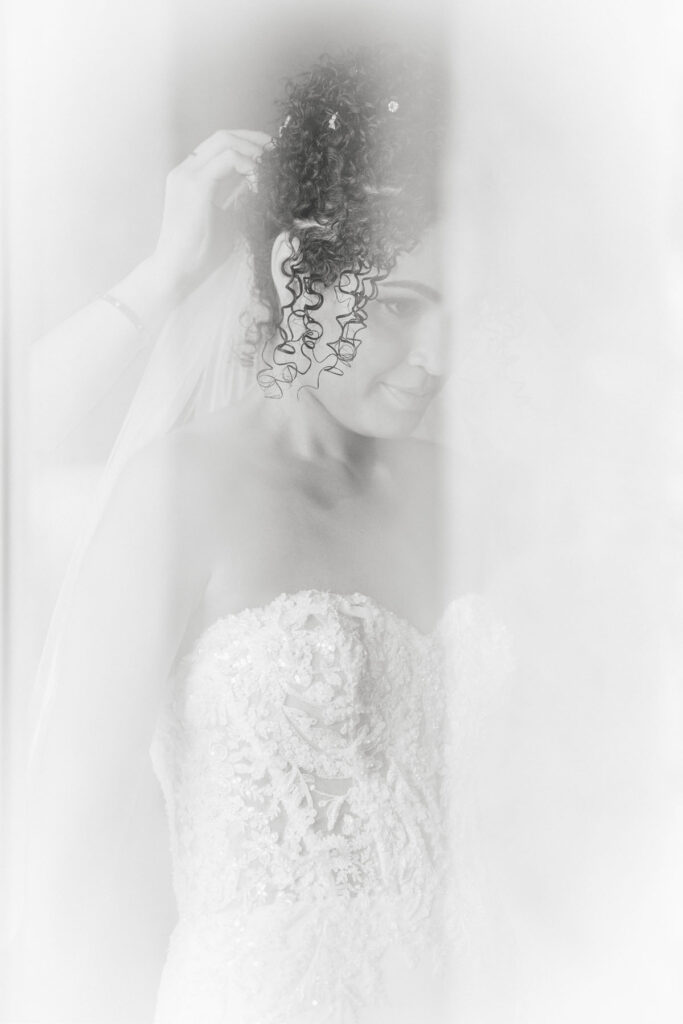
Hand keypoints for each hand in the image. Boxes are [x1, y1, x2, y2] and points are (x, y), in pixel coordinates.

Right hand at [149, 129, 270, 296]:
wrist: (179, 270)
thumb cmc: (201, 252)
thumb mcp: (227, 217)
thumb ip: (238, 196)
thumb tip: (260, 181)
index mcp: (189, 176)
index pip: (219, 145)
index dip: (246, 143)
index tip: (270, 154)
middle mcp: (185, 170)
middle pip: (223, 136)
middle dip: (254, 140)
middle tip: (277, 152)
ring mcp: (188, 174)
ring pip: (226, 141)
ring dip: (253, 150)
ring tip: (272, 167)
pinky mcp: (196, 185)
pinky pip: (230, 159)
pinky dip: (250, 165)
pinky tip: (261, 182)